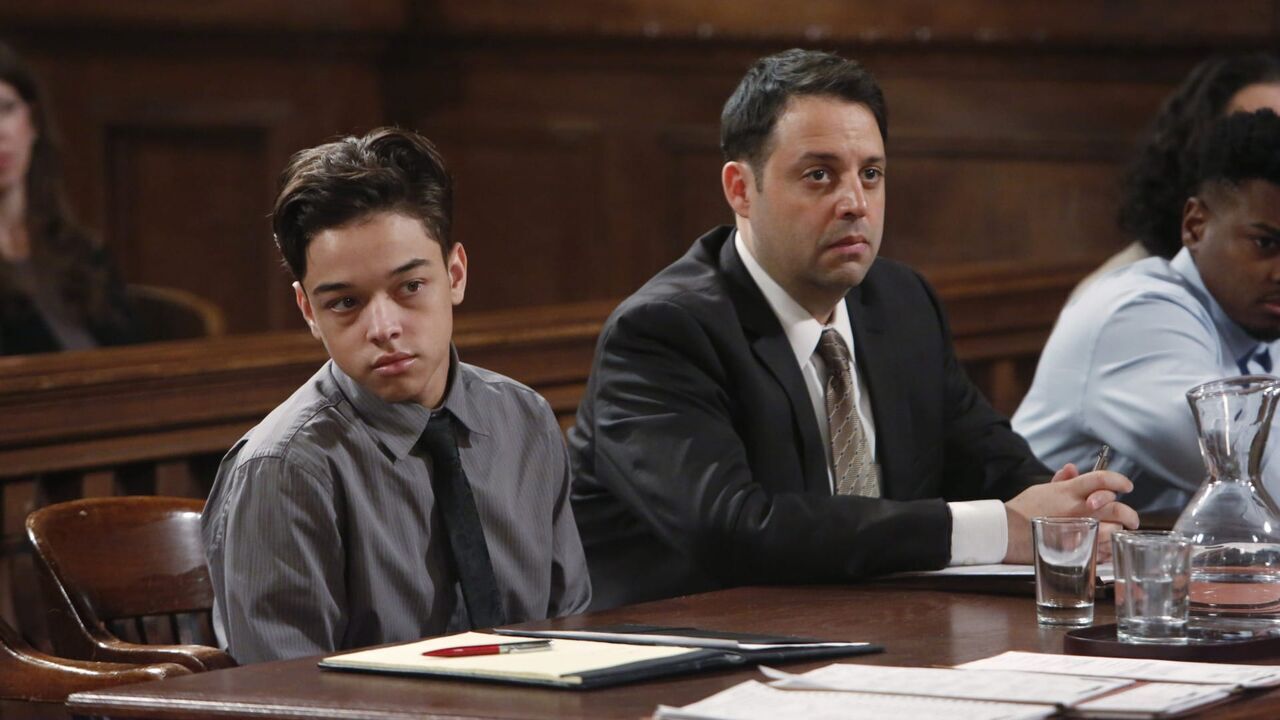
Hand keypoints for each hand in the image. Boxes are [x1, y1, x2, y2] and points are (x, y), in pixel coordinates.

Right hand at [1002, 468, 1138, 563]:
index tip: (1127, 486)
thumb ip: (1061, 481)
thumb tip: (1072, 468)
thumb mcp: (1040, 490)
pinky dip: (1107, 550)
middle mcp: (1077, 509)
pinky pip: (1102, 551)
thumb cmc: (1021, 511)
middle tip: (1132, 520)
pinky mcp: (1076, 549)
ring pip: (1113, 530)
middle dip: (1130, 514)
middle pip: (1116, 506)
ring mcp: (1079, 530)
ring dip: (1118, 532)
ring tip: (1117, 535)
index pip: (1102, 479)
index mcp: (1069, 491)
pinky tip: (1105, 549)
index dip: (1120, 480)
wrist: (1005, 532)